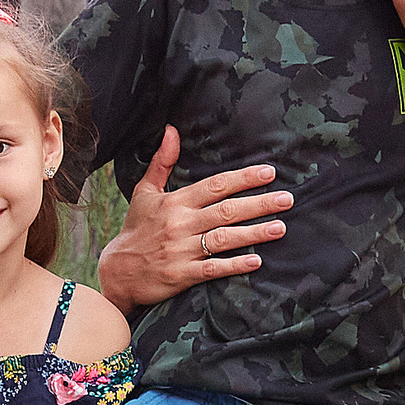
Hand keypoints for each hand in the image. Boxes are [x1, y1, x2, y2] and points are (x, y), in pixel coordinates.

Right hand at [95, 127, 290, 313]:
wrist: (117, 272)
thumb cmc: (136, 229)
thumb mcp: (144, 192)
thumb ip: (162, 162)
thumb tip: (170, 130)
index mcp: (175, 202)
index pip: (214, 185)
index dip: (242, 178)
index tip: (269, 173)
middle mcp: (180, 223)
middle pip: (226, 210)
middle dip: (258, 204)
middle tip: (286, 199)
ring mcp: (181, 250)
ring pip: (223, 238)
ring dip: (253, 233)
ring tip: (280, 227)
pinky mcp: (181, 275)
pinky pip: (212, 269)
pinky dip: (234, 265)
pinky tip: (256, 262)